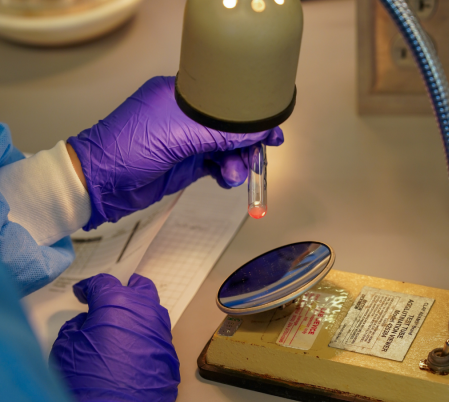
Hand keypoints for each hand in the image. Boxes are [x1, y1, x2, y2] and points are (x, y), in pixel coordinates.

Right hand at [49, 273, 178, 401]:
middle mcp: (145, 310)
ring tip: (122, 323)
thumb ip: (78, 327)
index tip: (81, 294)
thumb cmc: (86, 378)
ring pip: (153, 310)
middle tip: (111, 297)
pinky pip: (157, 335)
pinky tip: (133, 348)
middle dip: (126, 287)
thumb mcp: (66, 348)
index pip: (104, 283)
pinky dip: (145, 335)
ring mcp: (162, 331)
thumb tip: (88, 322)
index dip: (89, 286)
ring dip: (138, 311)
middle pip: (140, 287)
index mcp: (117, 302)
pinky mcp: (171, 353)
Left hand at [68, 76, 283, 228]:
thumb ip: (219, 133)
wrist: (103, 183)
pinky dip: (226, 173)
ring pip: (225, 149)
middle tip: (260, 156)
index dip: (250, 117)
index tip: (270, 129)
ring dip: (236, 162)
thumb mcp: (178, 133)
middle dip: (247, 142)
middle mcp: (186, 117)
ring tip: (234, 173)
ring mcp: (187, 142)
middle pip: (229, 127)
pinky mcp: (187, 164)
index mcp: (181, 96)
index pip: (226, 101)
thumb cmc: (127, 147)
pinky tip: (227, 178)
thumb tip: (255, 132)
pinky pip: (216, 166)